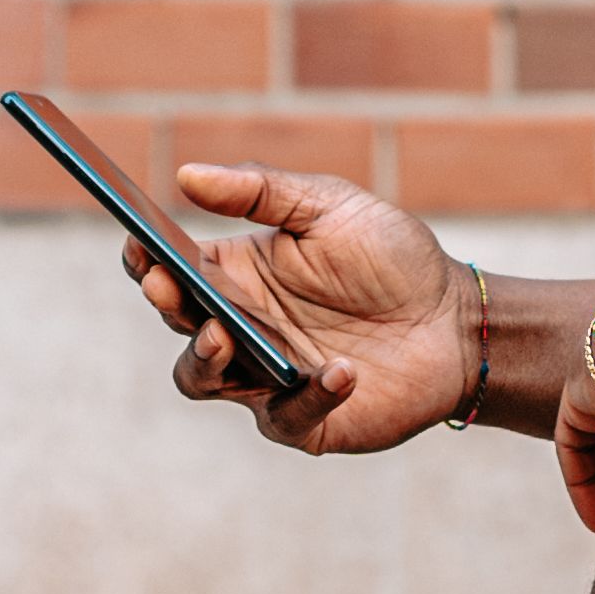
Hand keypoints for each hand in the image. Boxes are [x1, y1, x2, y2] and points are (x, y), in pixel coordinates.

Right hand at [126, 163, 478, 456]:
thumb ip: (259, 190)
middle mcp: (241, 327)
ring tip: (225, 335)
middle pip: (177, 324)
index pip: (170, 270)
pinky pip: (285, 416)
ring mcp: (266, 377)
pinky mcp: (305, 419)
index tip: (139, 246)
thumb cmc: (391, 258)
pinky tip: (342, 371)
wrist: (455, 322)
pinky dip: (309, 396)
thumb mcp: (329, 206)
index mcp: (237, 274)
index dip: (145, 262)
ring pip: (203, 380)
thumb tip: (187, 174)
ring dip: (204, 359)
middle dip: (166, 305)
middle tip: (170, 286)